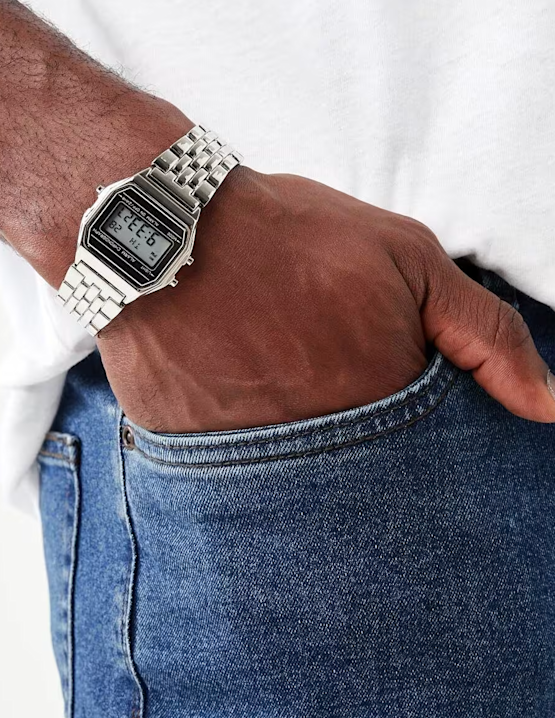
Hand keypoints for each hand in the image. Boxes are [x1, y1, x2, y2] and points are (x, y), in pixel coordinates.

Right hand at [1, 0, 552, 430]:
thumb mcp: (410, 263)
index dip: (412, 436)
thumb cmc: (295, 239)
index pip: (425, 466)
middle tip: (323, 386)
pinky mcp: (197, 459)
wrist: (171, 231)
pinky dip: (248, 451)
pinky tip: (240, 399)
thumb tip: (547, 408)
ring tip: (280, 388)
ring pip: (300, 486)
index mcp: (384, 407)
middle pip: (362, 484)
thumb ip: (486, 336)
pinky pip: (236, 480)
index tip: (384, 404)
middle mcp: (323, 451)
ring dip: (300, 449)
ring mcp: (254, 462)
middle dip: (355, 444)